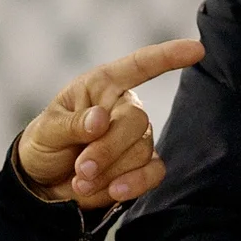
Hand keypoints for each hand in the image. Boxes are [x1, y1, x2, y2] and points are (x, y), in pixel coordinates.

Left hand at [17, 38, 205, 208]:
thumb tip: (100, 119)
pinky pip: (154, 172)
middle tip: (81, 169)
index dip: (168, 56)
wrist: (44, 183)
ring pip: (141, 151)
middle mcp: (124, 107)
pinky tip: (114, 191)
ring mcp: (136, 138)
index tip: (196, 50)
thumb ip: (72, 124)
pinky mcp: (141, 166)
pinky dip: (134, 184)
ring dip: (110, 171)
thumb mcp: (46, 130)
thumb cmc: (44, 144)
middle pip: (137, 121)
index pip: (140, 65)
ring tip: (80, 181)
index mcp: (102, 85)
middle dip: (108, 149)